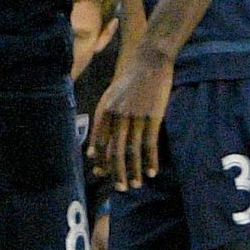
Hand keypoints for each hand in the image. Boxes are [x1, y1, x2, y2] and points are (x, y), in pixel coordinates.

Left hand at [86, 46, 172, 191]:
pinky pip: (150, 144)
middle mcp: (118, 115)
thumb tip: (95, 146)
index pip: (100, 142)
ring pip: (132, 151)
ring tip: (135, 185)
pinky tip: (151, 172)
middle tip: (119, 188)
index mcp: (105, 110)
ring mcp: (136, 116)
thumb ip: (103, 119)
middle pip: (115, 150)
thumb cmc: (129, 80)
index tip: (101, 174)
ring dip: (133, 171)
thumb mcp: (110, 96)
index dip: (101, 159)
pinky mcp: (153, 117)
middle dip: (116, 172)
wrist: (149, 61)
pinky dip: (150, 160)